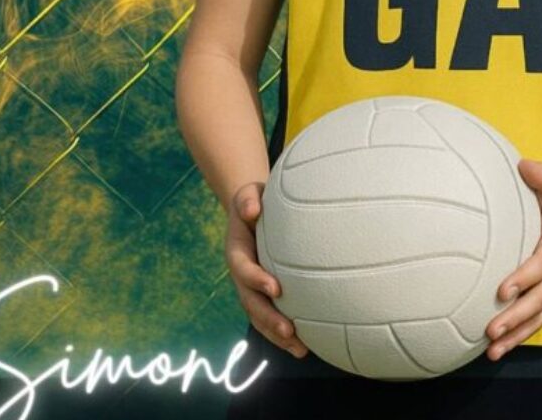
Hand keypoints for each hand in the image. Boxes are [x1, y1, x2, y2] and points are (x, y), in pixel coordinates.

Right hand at [225, 181, 309, 358]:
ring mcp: (252, 288)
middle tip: (289, 330)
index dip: (257, 280)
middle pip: (251, 303)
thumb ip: (247, 200)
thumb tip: (253, 210)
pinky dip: (284, 334)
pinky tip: (304, 345)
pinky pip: (271, 316)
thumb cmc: (254, 201)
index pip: (244, 269)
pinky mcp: (265, 293)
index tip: (276, 288)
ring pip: (261, 317)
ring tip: (300, 349)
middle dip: (269, 319)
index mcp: (237, 252)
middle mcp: (242, 275)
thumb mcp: (248, 194)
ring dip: (278, 335)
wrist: (252, 210)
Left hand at [485, 159, 541, 360]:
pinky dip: (520, 335)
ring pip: (540, 316)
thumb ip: (540, 174)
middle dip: (516, 316)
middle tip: (491, 329)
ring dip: (517, 334)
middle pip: (540, 299)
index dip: (524, 278)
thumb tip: (523, 165)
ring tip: (492, 350)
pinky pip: (538, 319)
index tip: (502, 290)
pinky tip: (499, 348)